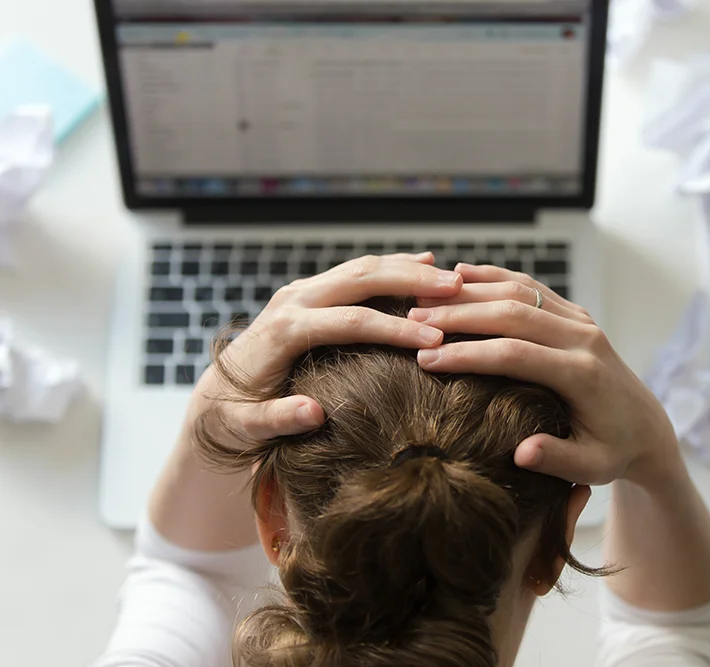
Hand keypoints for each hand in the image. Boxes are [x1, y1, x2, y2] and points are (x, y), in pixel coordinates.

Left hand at [188, 253, 461, 444]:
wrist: (213, 395)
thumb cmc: (233, 417)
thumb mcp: (246, 427)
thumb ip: (276, 420)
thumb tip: (313, 414)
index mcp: (283, 331)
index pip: (350, 322)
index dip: (394, 329)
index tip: (435, 339)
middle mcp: (293, 301)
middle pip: (361, 279)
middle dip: (411, 281)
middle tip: (455, 289)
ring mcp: (301, 292)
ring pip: (362, 268)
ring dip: (408, 269)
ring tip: (452, 278)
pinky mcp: (310, 292)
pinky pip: (357, 272)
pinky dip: (393, 267)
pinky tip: (426, 263)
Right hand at [408, 264, 679, 487]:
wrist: (646, 427)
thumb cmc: (613, 452)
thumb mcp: (592, 467)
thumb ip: (558, 459)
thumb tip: (522, 454)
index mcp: (583, 373)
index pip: (515, 354)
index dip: (468, 354)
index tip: (427, 359)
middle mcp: (583, 337)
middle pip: (512, 313)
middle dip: (459, 315)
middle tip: (411, 320)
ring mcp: (580, 320)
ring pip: (519, 291)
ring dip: (469, 291)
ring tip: (423, 298)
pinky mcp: (575, 313)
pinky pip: (530, 286)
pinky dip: (494, 277)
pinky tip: (459, 275)